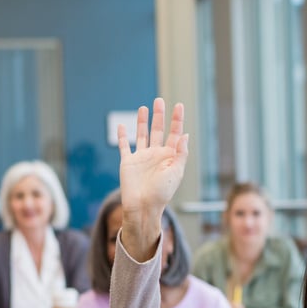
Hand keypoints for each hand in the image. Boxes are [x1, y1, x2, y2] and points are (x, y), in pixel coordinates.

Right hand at [117, 98, 188, 260]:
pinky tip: (121, 126)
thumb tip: (185, 135)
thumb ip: (180, 153)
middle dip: (159, 116)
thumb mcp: (176, 172)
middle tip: (159, 101)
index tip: (178, 106)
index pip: (174, 134)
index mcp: (169, 157)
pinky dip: (122, 136)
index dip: (177, 120)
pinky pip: (124, 146)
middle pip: (158, 130)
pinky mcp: (128, 162)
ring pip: (142, 135)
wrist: (143, 206)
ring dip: (142, 122)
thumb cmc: (162, 193)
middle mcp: (156, 155)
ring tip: (144, 107)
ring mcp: (142, 158)